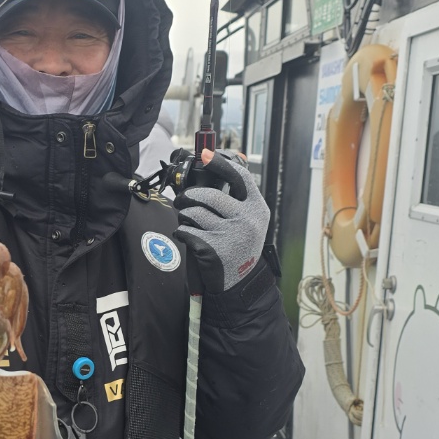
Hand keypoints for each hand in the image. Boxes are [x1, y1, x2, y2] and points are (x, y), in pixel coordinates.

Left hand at [173, 150, 269, 292]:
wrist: (239, 283)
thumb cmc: (239, 247)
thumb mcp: (249, 221)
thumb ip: (237, 200)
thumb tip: (214, 171)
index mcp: (257, 209)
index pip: (240, 177)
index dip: (221, 163)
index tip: (206, 154)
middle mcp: (246, 220)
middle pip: (209, 195)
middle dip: (189, 196)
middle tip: (182, 200)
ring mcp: (229, 235)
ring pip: (193, 213)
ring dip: (184, 216)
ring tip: (188, 222)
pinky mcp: (212, 249)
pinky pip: (186, 230)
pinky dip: (182, 232)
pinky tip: (188, 238)